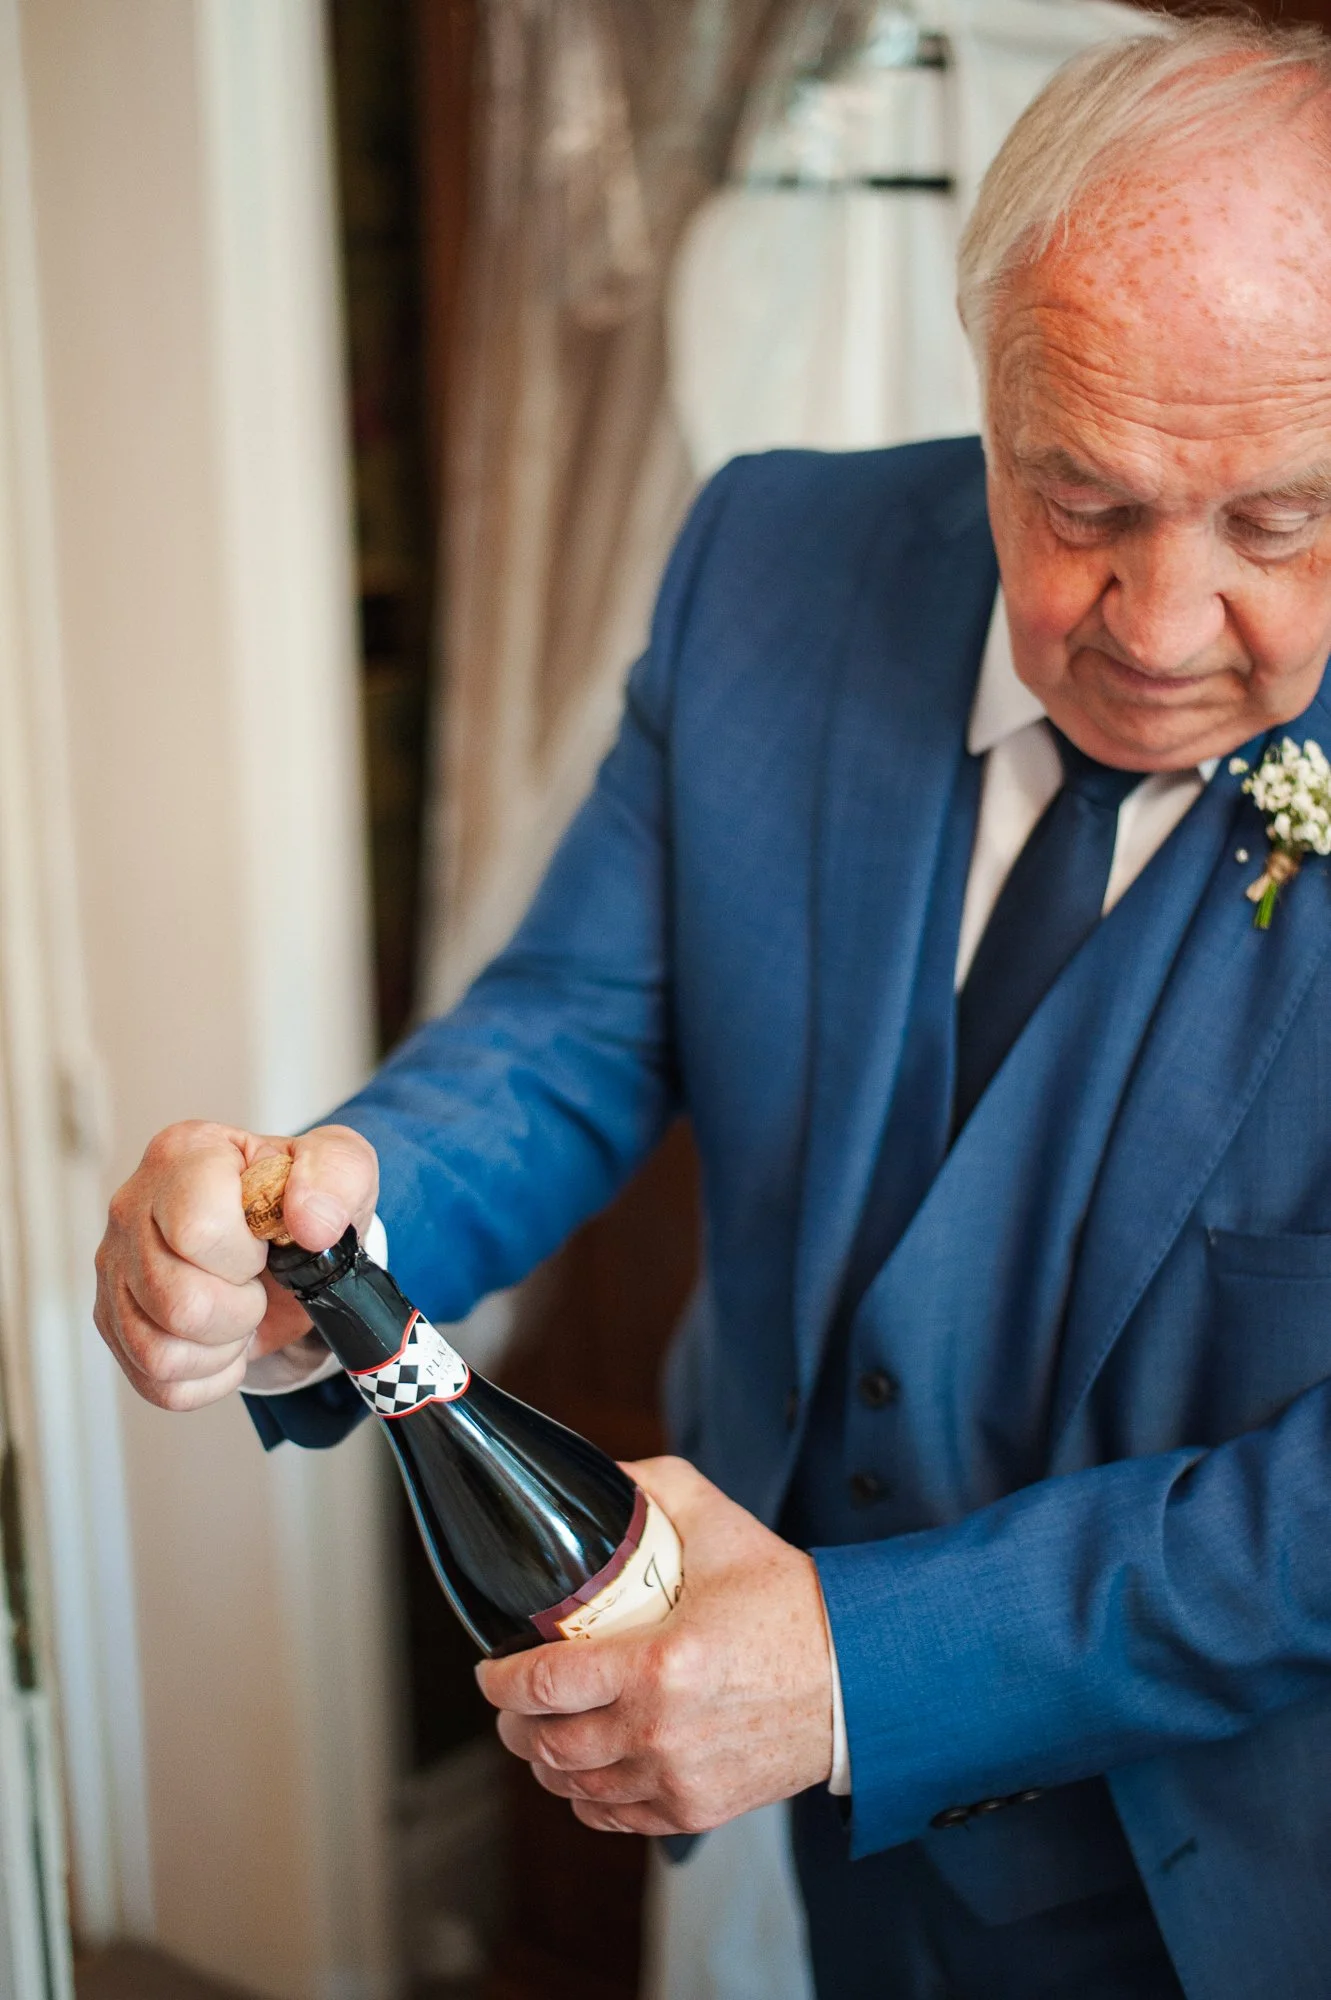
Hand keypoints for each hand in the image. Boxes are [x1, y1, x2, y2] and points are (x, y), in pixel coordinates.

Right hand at [94, 1120, 376, 1411]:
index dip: (245, 1255)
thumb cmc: (299, 1199)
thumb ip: (336, 1179)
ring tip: (241, 1310)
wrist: (284, 1238)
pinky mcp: (115, 1321)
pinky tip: (224, 1339)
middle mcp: (133, 1208)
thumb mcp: (341, 1168)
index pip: (196, 1229)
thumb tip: (312, 1223)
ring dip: (224, 1346)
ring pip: (161, 1352)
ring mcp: (115, 1269)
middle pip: (179, 1301)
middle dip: (242, 1308)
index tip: (266, 1243)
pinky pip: (158, 1382)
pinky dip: (208, 1375)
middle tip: (258, 1284)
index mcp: (184, 1155)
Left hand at [476, 1456, 833, 1835]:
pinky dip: (587, 1797)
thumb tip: (601, 1476)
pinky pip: (614, 1818)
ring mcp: (678, 1779)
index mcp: (659, 1664)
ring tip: (544, 1732)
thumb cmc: (789, 1602)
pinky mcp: (697, 1810)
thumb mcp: (720, 1524)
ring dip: (545, 1760)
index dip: (500, 1681)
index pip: (544, 1685)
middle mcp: (661, 1732)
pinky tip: (586, 1769)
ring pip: (573, 1787)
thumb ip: (655, 1486)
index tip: (491, 1667)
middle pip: (546, 1745)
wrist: (856, 1676)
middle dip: (513, 1722)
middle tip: (512, 1699)